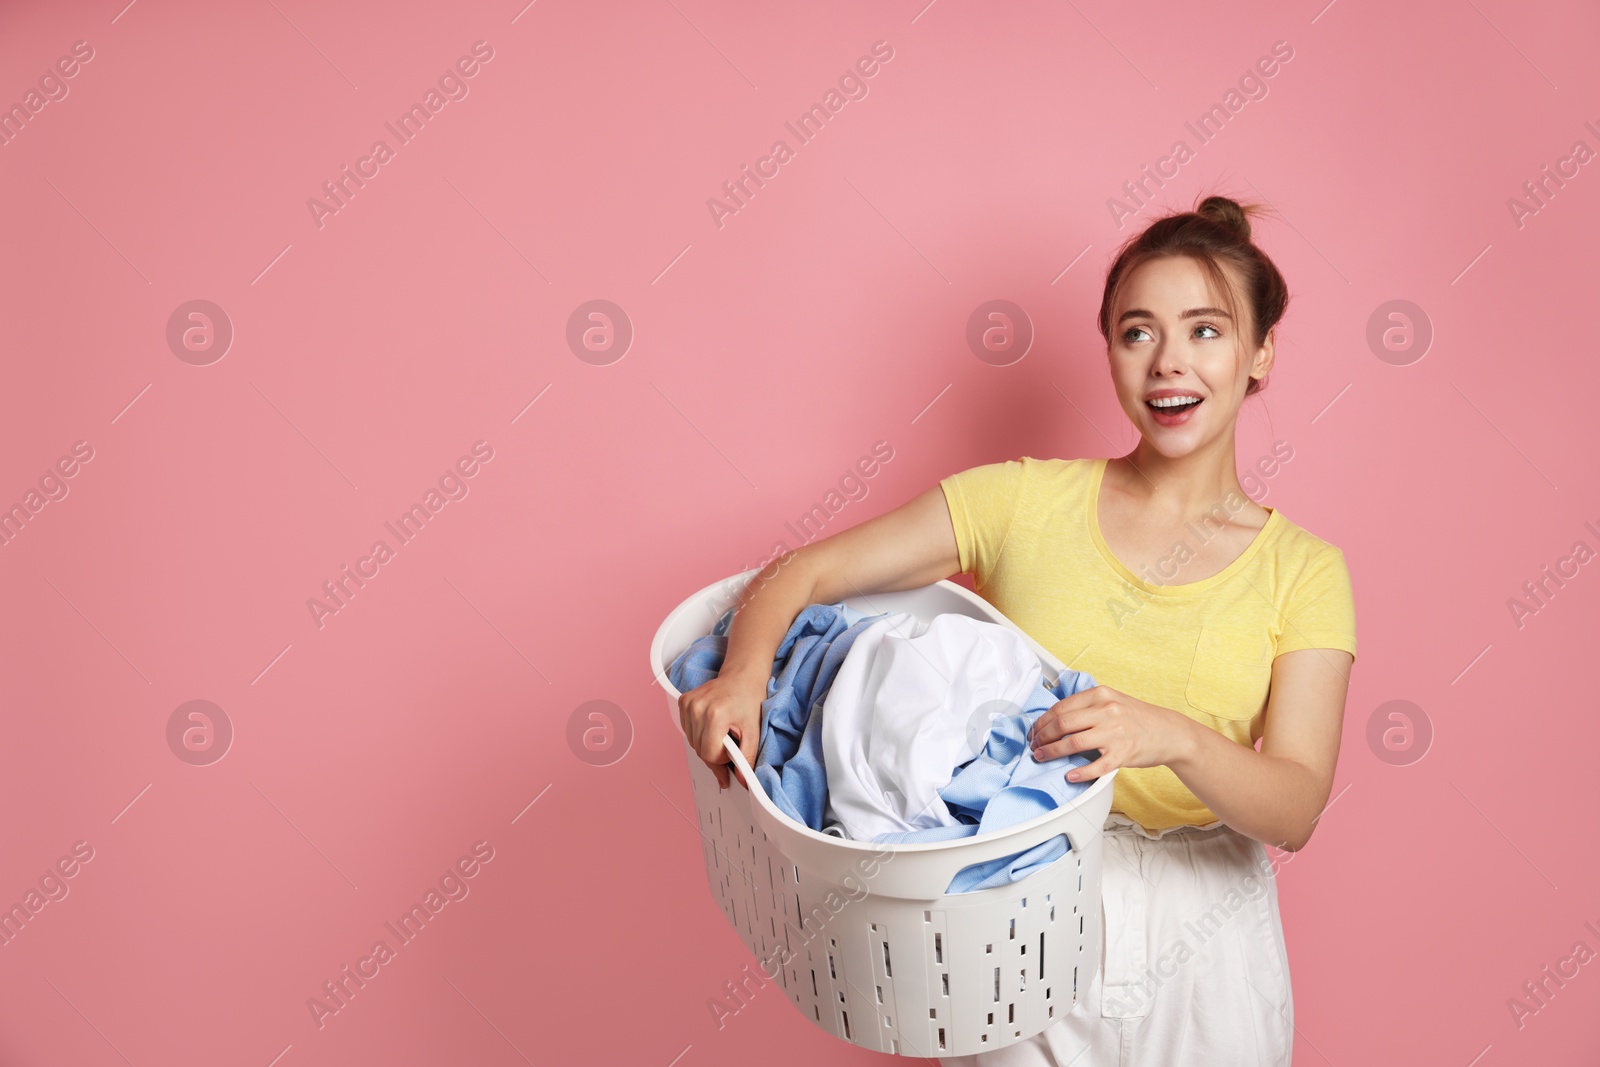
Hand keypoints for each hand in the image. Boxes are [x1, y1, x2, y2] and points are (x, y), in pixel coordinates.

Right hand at [678, 668, 767, 789]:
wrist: (741, 676)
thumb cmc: (749, 699)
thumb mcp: (753, 730)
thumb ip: (747, 758)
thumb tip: (743, 781)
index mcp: (715, 715)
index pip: (709, 755)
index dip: (722, 761)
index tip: (732, 757)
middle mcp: (698, 708)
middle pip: (700, 750)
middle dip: (715, 755)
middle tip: (730, 745)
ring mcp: (688, 704)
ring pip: (692, 742)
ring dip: (707, 745)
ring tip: (722, 733)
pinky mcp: (683, 701)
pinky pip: (688, 730)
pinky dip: (699, 734)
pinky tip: (711, 726)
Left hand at [1027, 684, 1190, 782]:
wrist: (1169, 733)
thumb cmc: (1138, 718)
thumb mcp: (1113, 701)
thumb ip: (1088, 706)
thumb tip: (1055, 719)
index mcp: (1101, 695)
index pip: (1061, 708)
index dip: (1042, 722)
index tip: (1035, 731)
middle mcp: (1107, 711)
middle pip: (1062, 724)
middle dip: (1042, 737)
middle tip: (1034, 746)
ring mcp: (1115, 732)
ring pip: (1072, 743)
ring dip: (1051, 752)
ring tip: (1042, 757)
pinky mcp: (1123, 753)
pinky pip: (1095, 766)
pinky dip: (1079, 773)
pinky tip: (1069, 775)